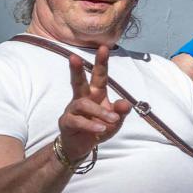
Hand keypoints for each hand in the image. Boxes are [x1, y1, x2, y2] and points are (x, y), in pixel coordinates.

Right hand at [58, 46, 133, 161]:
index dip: (101, 62)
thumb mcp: (115, 120)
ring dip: (100, 112)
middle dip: (77, 69)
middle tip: (73, 56)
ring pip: (83, 104)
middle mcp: (82, 98)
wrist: (82, 145)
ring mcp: (73, 109)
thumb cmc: (100, 127)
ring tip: (113, 120)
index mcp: (96, 94)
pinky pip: (78, 121)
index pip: (99, 76)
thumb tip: (126, 103)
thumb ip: (121, 111)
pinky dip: (92, 124)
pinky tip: (101, 128)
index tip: (103, 47)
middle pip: (78, 82)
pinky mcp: (67, 122)